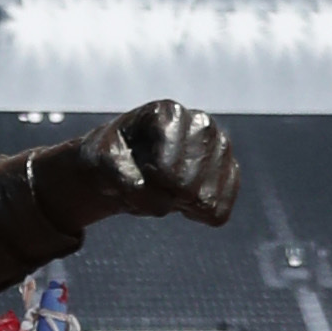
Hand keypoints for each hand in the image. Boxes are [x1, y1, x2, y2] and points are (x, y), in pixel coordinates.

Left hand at [53, 100, 241, 229]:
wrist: (126, 163)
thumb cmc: (113, 159)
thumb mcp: (102, 163)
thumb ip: (122, 178)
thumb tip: (162, 204)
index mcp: (169, 115)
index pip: (168, 171)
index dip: (149, 183)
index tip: (139, 170)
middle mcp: (201, 125)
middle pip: (190, 189)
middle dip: (165, 197)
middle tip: (151, 184)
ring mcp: (220, 147)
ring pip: (208, 202)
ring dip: (181, 205)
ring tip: (166, 189)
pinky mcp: (230, 172)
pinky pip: (220, 212)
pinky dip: (198, 215)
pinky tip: (183, 201)